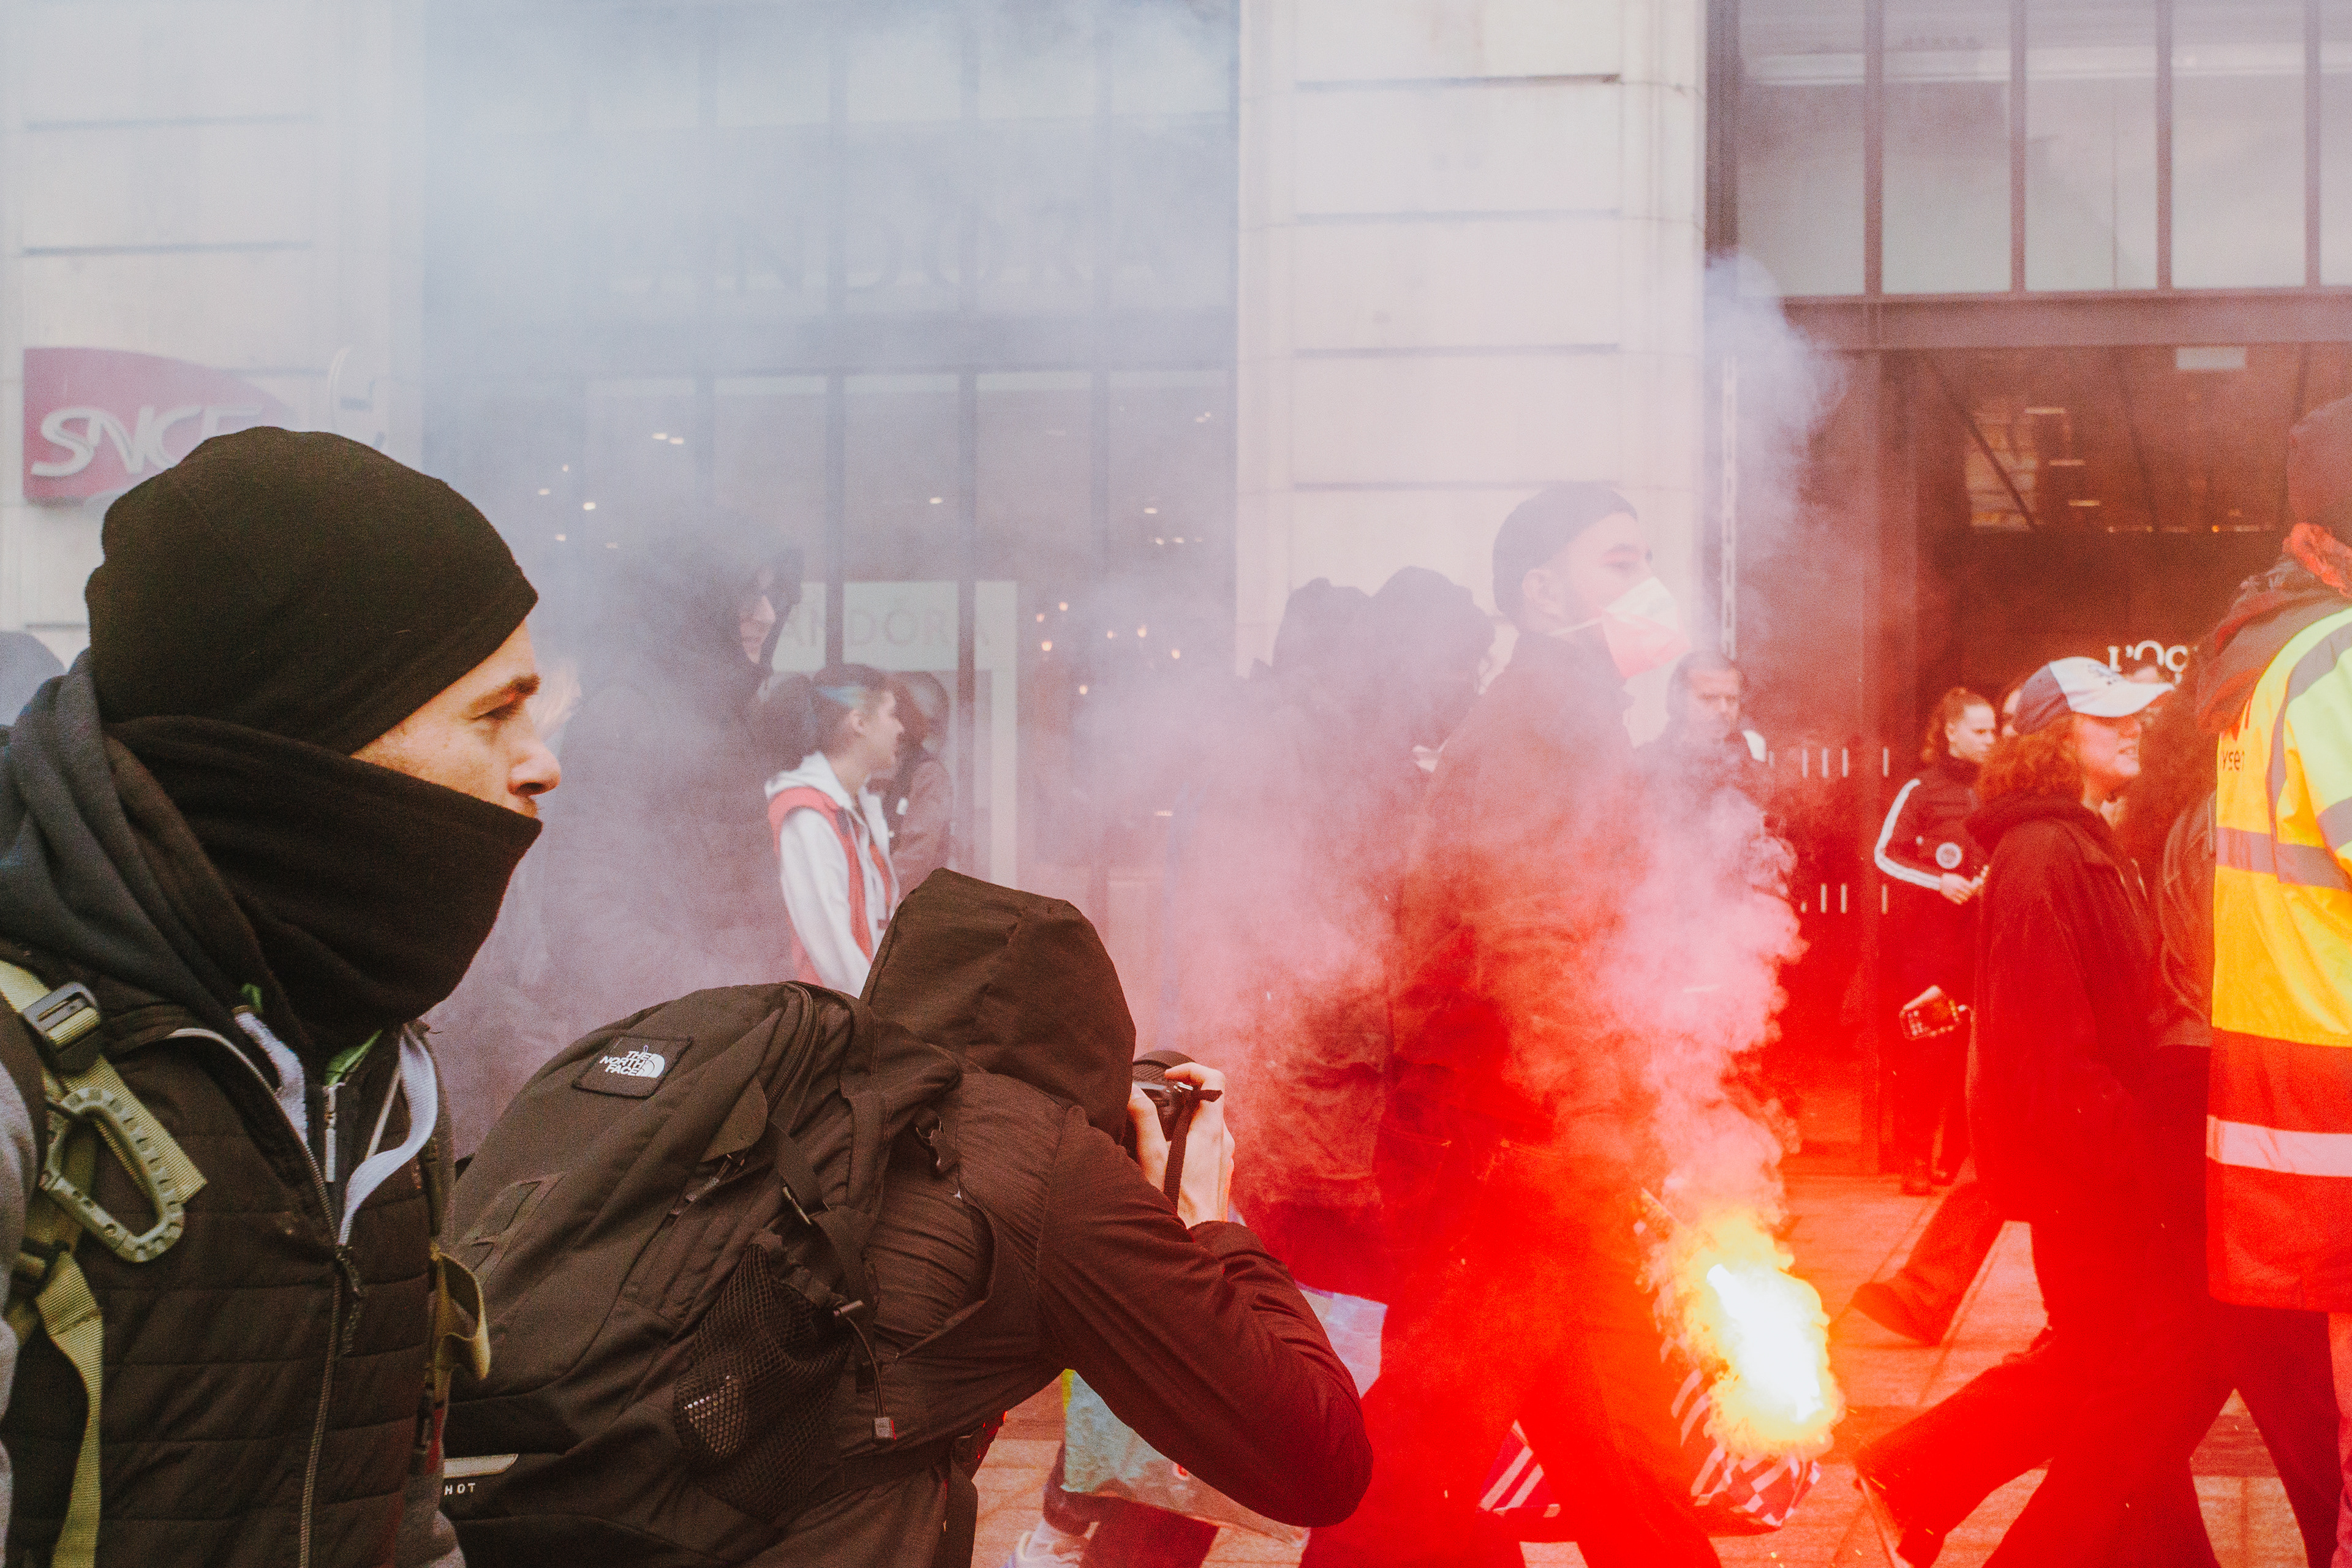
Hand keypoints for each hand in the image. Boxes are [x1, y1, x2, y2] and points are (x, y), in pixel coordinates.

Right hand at [1127, 1061, 1234, 1228]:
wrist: (1200, 1239)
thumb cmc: (1176, 1202)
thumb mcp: (1152, 1157)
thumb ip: (1143, 1120)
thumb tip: (1133, 1092)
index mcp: (1211, 1131)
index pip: (1215, 1079)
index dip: (1192, 1070)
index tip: (1170, 1077)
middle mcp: (1224, 1141)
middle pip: (1209, 1101)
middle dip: (1182, 1097)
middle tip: (1158, 1106)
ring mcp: (1225, 1157)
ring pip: (1209, 1124)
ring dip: (1186, 1120)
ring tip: (1161, 1135)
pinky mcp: (1222, 1172)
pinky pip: (1210, 1144)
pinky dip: (1192, 1139)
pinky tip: (1172, 1159)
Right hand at [1939, 872, 1975, 905]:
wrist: (1940, 881)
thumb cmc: (1951, 879)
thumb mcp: (1958, 878)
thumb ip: (1965, 882)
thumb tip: (1973, 887)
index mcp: (1960, 882)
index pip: (1971, 888)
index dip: (1974, 889)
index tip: (1974, 889)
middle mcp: (1957, 887)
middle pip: (1969, 894)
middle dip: (1970, 893)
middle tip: (1970, 893)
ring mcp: (1954, 892)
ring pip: (1965, 898)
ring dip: (1966, 898)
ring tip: (1965, 896)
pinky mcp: (1950, 897)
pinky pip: (1959, 902)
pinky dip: (1961, 901)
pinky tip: (1960, 898)